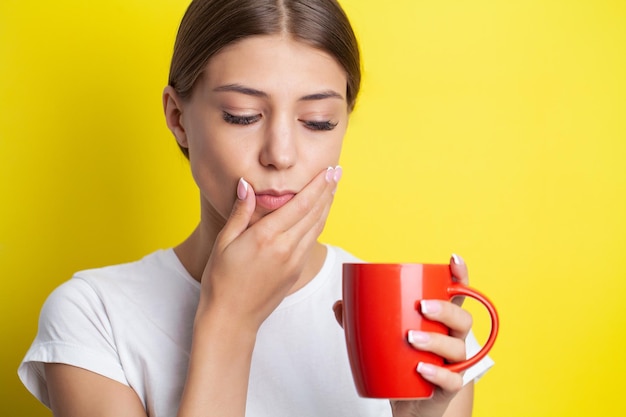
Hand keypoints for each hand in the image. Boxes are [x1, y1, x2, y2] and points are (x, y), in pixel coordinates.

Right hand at [198, 167, 339, 332]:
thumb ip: (240, 213)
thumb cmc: (221, 280)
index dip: (318, 185)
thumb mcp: (224, 243)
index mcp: (266, 236)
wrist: (232, 319)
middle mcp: (286, 247)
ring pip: (317, 227)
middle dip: (328, 190)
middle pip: (315, 213)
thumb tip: (246, 185)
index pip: (301, 203)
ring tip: (333, 189)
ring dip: (327, 206)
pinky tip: (319, 216)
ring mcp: (293, 261)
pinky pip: (311, 242)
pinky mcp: (296, 272)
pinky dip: (319, 224)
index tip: (329, 170)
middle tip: (337, 172)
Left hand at [332, 255, 473, 416]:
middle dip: (446, 309)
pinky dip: (439, 374)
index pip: (457, 293)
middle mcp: (452, 337)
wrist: (408, 399)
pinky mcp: (449, 385)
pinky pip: (452, 380)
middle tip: (422, 307)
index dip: (460, 275)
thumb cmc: (400, 358)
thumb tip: (340, 304)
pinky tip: (421, 369)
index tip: (452, 259)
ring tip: (411, 339)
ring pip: (457, 348)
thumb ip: (361, 319)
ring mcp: (453, 362)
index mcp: (440, 318)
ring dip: (436, 342)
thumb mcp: (381, 336)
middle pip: (462, 318)